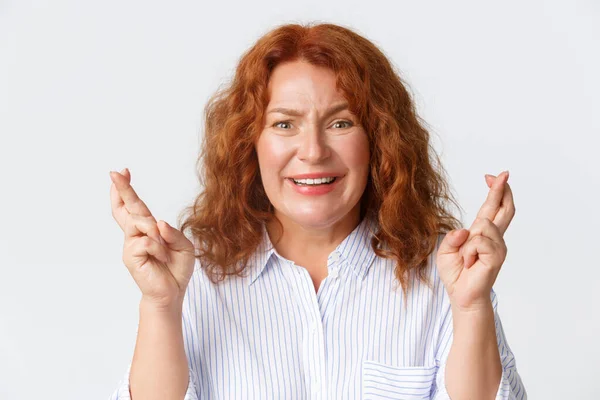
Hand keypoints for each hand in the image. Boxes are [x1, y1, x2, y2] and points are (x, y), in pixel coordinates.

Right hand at [109, 168, 195, 309]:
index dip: (127, 191)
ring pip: (141, 222)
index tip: (123, 172)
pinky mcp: (130, 256)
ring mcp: (131, 245)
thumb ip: (173, 233)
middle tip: (115, 172)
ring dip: (156, 233)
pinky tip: (162, 259)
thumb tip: (158, 224)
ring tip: (164, 251)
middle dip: (122, 189)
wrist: (172, 293)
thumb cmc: (176, 269)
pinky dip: (159, 249)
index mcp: (149, 230)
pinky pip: (147, 241)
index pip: (135, 207)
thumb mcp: (184, 247)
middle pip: (127, 208)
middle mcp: (136, 235)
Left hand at [436, 171, 515, 311]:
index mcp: (482, 234)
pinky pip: (479, 241)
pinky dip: (469, 251)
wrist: (461, 295)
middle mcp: (494, 238)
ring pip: (484, 224)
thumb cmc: (456, 274)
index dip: (494, 191)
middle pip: (504, 209)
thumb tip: (466, 231)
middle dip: (502, 190)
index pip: (491, 208)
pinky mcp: (496, 256)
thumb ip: (452, 237)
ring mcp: (498, 247)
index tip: (493, 176)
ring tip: (467, 258)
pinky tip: (471, 263)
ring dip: (469, 241)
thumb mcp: (445, 250)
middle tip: (504, 174)